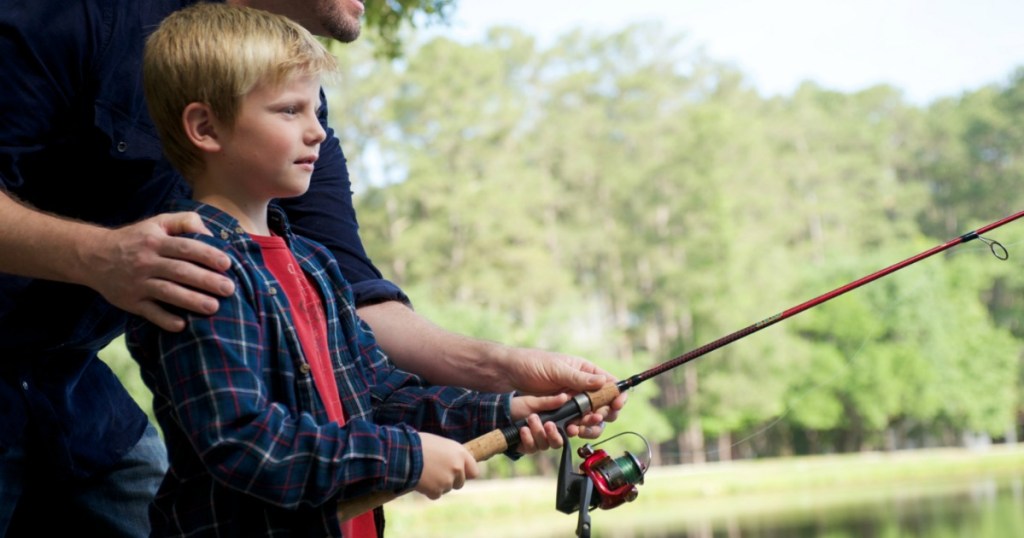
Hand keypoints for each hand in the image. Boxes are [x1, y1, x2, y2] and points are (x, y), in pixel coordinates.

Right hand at [84, 212, 234, 331]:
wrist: (93, 256)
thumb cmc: (136, 239)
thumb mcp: (157, 222)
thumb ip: (185, 221)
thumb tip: (210, 234)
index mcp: (155, 242)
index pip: (185, 247)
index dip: (207, 255)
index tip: (227, 264)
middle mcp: (146, 262)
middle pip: (180, 272)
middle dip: (206, 280)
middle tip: (229, 289)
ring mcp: (137, 283)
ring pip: (167, 293)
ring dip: (191, 301)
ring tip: (214, 307)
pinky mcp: (130, 302)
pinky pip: (149, 313)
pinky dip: (165, 320)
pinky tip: (182, 325)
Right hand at [415, 433, 478, 499]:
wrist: (404, 452)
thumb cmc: (419, 444)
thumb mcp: (440, 444)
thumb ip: (451, 455)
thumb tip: (453, 464)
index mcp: (460, 453)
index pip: (474, 471)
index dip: (465, 474)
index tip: (458, 475)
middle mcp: (457, 467)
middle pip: (459, 483)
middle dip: (450, 481)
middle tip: (436, 474)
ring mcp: (448, 480)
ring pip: (446, 489)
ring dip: (437, 485)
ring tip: (425, 473)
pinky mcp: (437, 490)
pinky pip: (435, 495)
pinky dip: (428, 491)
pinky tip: (420, 480)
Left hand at [498, 348, 627, 438]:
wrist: (506, 375)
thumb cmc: (531, 364)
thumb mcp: (556, 368)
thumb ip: (579, 378)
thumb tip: (604, 383)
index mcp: (586, 373)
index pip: (611, 386)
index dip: (618, 397)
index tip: (617, 405)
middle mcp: (582, 390)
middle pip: (605, 408)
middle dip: (603, 416)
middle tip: (593, 418)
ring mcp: (572, 404)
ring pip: (591, 422)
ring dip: (589, 427)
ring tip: (578, 427)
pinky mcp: (560, 416)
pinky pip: (573, 427)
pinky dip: (573, 431)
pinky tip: (566, 429)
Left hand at [510, 394, 568, 453]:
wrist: (499, 414)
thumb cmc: (518, 407)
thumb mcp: (533, 402)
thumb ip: (549, 402)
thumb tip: (564, 397)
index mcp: (553, 423)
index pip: (569, 430)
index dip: (573, 431)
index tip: (572, 428)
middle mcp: (547, 435)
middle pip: (558, 442)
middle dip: (554, 434)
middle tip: (548, 424)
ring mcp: (537, 442)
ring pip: (545, 445)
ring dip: (538, 432)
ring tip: (531, 419)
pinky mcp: (526, 447)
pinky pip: (531, 448)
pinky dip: (528, 438)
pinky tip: (523, 429)